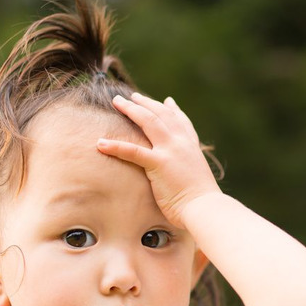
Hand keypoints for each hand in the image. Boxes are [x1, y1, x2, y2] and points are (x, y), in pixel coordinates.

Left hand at [97, 93, 220, 227]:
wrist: (205, 208)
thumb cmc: (202, 202)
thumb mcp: (199, 177)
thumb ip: (190, 169)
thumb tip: (189, 176)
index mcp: (192, 146)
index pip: (181, 122)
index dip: (172, 110)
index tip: (167, 101)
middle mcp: (181, 143)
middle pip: (161, 114)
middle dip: (144, 103)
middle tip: (131, 96)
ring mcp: (170, 151)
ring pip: (147, 121)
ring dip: (130, 109)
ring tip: (116, 102)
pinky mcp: (159, 163)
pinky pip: (132, 151)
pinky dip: (115, 146)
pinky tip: (100, 144)